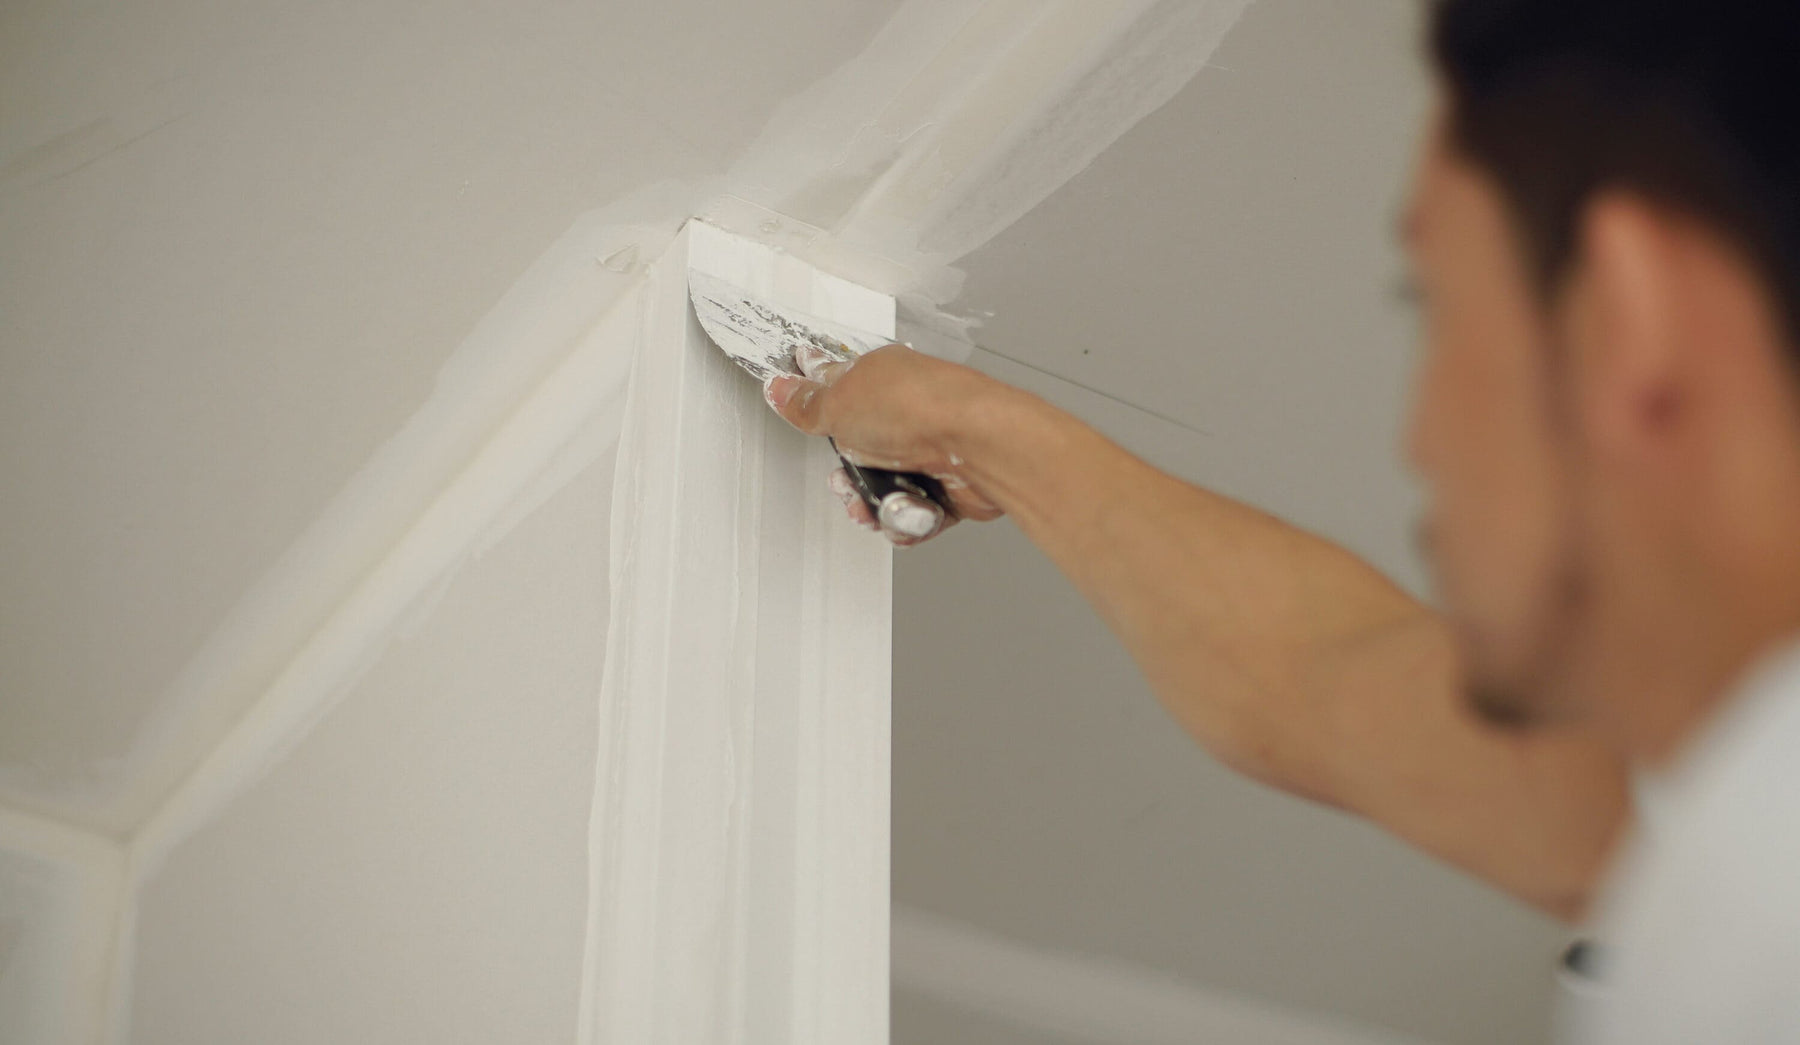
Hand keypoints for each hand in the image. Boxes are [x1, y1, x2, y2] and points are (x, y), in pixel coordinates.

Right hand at [763, 343, 1006, 545]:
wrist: (978, 446)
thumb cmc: (923, 408)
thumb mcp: (841, 402)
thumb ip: (807, 402)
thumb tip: (781, 389)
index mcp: (879, 378)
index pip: (836, 383)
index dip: (813, 391)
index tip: (793, 396)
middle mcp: (906, 412)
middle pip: (856, 454)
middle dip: (848, 478)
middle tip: (849, 480)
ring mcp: (927, 450)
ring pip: (882, 490)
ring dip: (876, 504)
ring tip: (884, 499)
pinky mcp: (947, 485)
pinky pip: (912, 513)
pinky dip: (908, 517)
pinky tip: (914, 506)